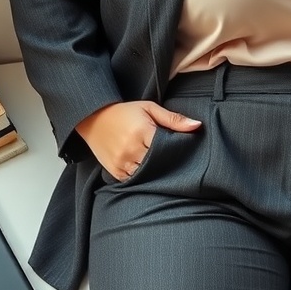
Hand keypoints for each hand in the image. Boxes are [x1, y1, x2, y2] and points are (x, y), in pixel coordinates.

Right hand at [75, 100, 200, 180]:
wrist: (93, 118)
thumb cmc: (124, 112)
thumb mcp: (149, 109)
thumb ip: (173, 119)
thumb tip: (197, 125)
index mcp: (141, 132)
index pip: (166, 149)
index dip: (174, 152)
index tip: (179, 151)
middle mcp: (131, 149)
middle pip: (158, 164)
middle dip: (165, 163)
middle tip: (171, 161)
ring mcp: (121, 162)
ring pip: (147, 175)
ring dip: (154, 172)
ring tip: (159, 166)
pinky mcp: (115, 172)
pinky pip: (134, 180)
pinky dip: (141, 177)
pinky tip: (146, 171)